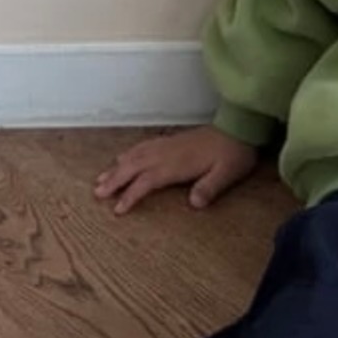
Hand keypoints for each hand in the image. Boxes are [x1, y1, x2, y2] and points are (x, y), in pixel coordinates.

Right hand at [93, 125, 259, 215]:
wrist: (240, 128)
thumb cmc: (234, 154)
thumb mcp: (227, 173)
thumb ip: (210, 187)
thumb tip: (194, 203)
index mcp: (178, 163)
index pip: (148, 179)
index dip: (132, 194)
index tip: (118, 209)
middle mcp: (168, 153)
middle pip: (135, 165)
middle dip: (115, 179)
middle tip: (97, 193)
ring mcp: (169, 145)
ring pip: (136, 154)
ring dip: (118, 166)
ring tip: (102, 179)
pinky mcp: (172, 140)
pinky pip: (144, 146)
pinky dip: (129, 153)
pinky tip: (123, 158)